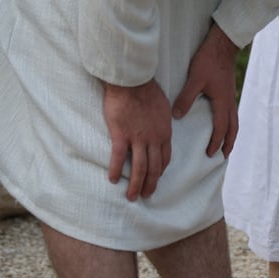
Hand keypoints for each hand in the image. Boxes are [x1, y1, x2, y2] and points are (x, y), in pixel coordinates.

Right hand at [103, 79, 172, 200]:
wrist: (132, 81)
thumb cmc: (148, 90)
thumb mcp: (164, 107)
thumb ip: (163, 120)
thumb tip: (162, 124)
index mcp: (165, 133)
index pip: (165, 158)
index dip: (160, 171)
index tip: (156, 178)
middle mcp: (154, 139)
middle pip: (154, 168)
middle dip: (151, 184)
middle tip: (146, 195)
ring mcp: (138, 138)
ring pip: (139, 168)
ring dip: (136, 184)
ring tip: (132, 197)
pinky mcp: (121, 135)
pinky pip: (118, 157)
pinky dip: (116, 170)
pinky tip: (113, 180)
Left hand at [172, 23, 239, 158]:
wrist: (222, 46)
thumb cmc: (209, 61)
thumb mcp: (195, 79)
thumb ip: (186, 98)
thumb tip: (177, 117)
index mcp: (222, 102)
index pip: (220, 128)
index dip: (215, 142)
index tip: (209, 153)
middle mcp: (229, 102)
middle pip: (233, 128)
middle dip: (229, 143)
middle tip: (223, 155)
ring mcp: (231, 97)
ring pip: (235, 121)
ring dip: (232, 134)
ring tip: (228, 144)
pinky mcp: (229, 92)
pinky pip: (232, 113)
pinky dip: (231, 123)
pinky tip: (224, 122)